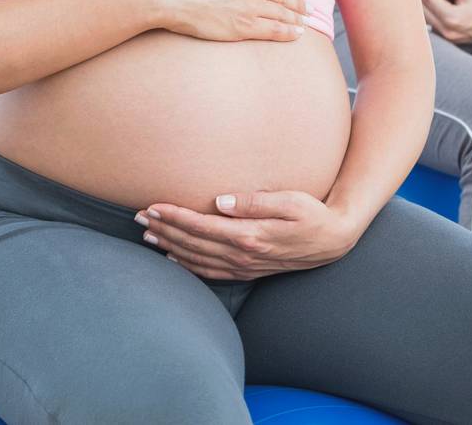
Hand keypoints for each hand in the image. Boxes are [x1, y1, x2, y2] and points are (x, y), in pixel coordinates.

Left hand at [135, 191, 362, 280]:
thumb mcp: (289, 200)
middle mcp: (243, 255)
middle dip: (164, 230)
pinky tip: (174, 259)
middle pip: (193, 243)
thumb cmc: (312, 214)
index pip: (201, 226)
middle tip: (137, 218)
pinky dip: (188, 266)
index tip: (152, 206)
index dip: (174, 216)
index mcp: (250, 235)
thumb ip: (253, 202)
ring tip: (147, 235)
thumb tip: (219, 202)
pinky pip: (211, 271)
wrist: (334, 241)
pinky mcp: (248, 270)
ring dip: (170, 247)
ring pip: (197, 259)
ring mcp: (245, 266)